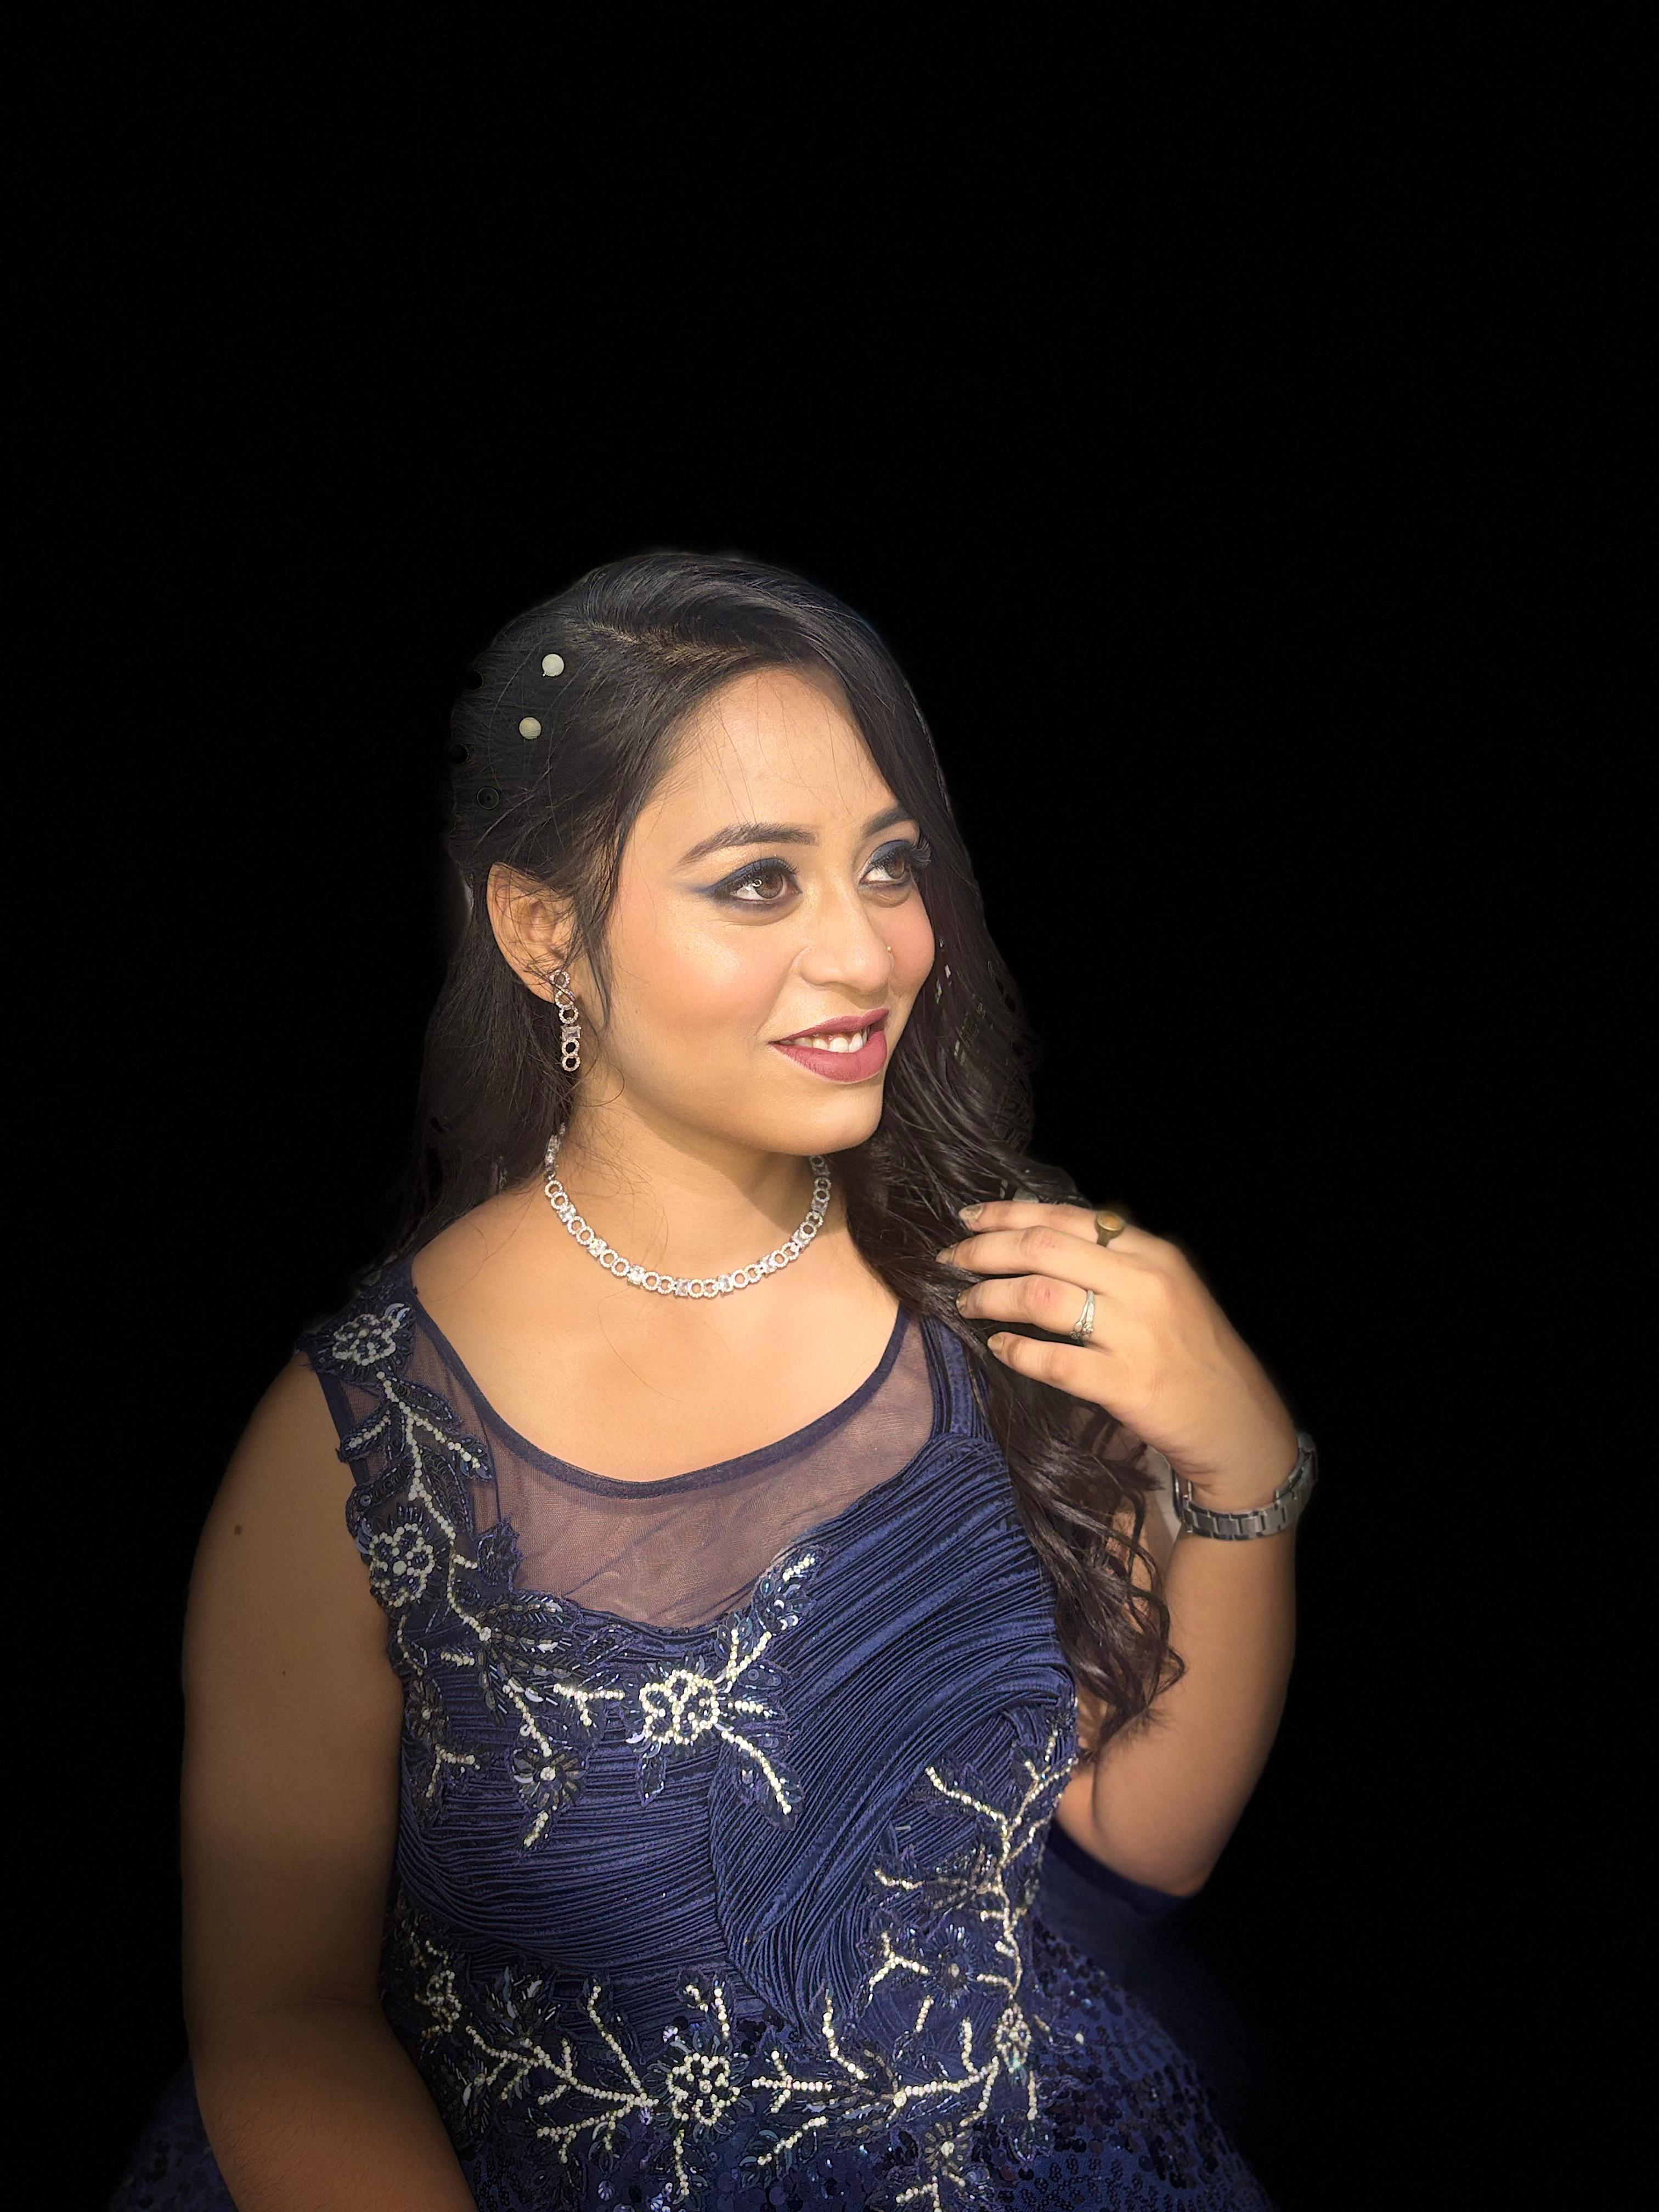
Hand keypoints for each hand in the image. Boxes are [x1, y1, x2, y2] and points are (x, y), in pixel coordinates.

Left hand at [936, 1200, 1299, 1509]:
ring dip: (990, 1297)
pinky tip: (998, 1348)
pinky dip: (1016, 1351)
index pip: (1066, 1217)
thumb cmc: (1194, 1353)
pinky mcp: (1127, 1384)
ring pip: (1041, 1298)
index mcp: (1152, 1253)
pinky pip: (1053, 1361)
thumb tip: (1037, 1237)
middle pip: (1044, 1249)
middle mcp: (1145, 1284)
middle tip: (950, 1260)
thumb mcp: (1167, 1288)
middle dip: (985, 1250)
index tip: (969, 1219)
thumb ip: (1115, 1261)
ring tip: (965, 1302)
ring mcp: (1136, 1334)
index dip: (1009, 1213)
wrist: (1239, 1423)